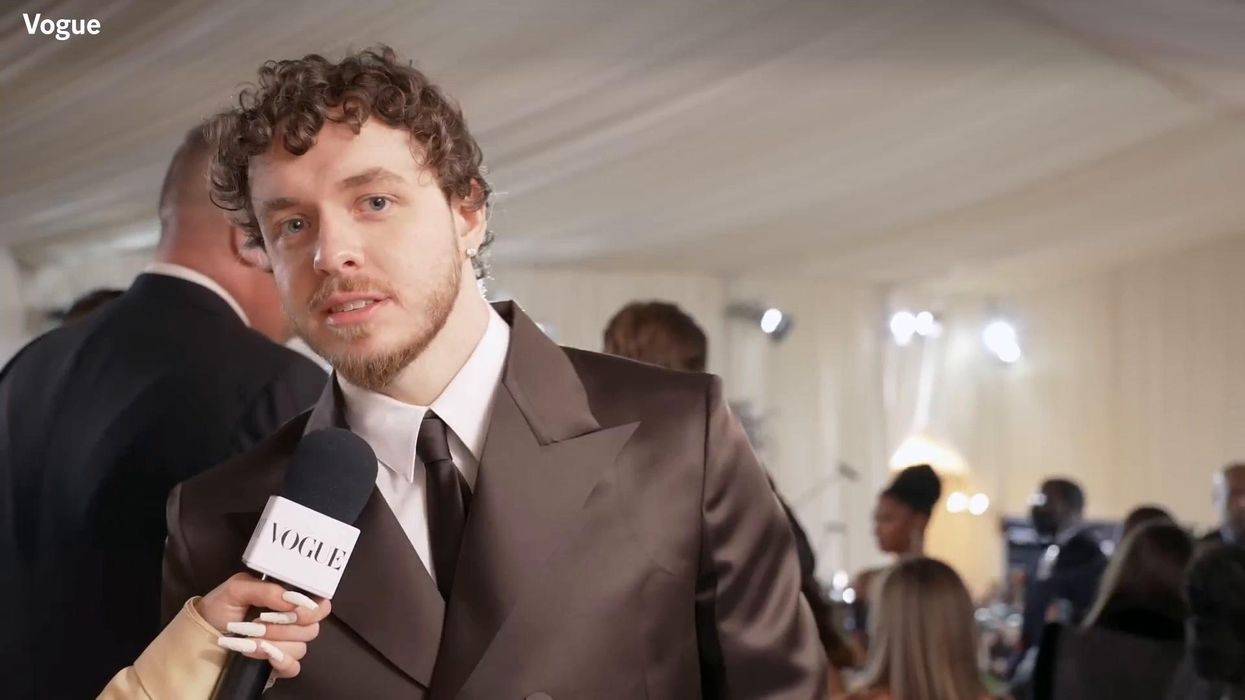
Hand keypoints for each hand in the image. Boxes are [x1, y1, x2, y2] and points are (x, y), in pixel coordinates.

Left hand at [195, 573, 330, 678]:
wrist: (202, 636)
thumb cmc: (220, 608)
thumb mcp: (237, 589)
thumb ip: (266, 590)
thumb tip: (291, 600)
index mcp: (289, 601)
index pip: (320, 605)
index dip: (313, 609)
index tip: (293, 611)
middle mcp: (293, 623)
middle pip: (312, 628)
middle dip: (283, 627)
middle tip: (257, 623)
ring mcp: (287, 645)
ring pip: (301, 648)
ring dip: (274, 643)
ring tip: (248, 640)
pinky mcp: (279, 665)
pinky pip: (294, 667)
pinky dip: (280, 661)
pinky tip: (265, 656)